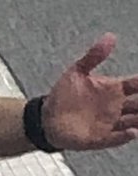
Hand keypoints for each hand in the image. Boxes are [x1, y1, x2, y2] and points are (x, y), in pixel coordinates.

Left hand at [42, 33, 137, 150]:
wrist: (46, 116)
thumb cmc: (64, 94)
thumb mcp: (77, 71)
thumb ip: (94, 56)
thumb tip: (110, 36)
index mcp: (114, 90)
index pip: (137, 85)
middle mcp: (116, 107)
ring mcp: (110, 123)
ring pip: (134, 121)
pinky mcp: (100, 138)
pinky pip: (116, 138)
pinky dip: (125, 136)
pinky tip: (132, 131)